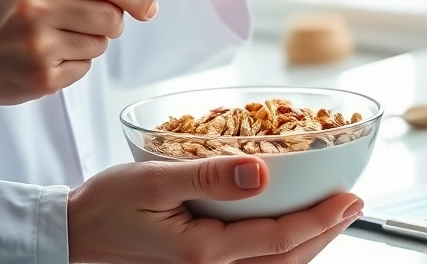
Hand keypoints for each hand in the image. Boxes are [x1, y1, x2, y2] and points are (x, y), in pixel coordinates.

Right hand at [0, 0, 156, 111]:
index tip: (149, 6)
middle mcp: (35, 5)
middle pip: (112, 16)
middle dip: (112, 21)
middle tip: (89, 21)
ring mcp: (37, 44)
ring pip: (101, 45)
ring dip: (91, 43)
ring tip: (56, 38)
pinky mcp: (40, 77)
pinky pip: (85, 69)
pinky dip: (74, 64)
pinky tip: (45, 57)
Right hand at [68, 157, 362, 263]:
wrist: (73, 234)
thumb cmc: (106, 206)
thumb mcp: (153, 179)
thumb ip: (208, 176)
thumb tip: (260, 171)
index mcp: (205, 250)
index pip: (280, 237)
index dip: (321, 218)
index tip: (349, 197)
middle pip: (287, 258)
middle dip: (325, 232)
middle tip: (352, 203)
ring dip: (308, 242)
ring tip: (332, 214)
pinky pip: (255, 263)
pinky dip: (281, 247)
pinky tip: (289, 227)